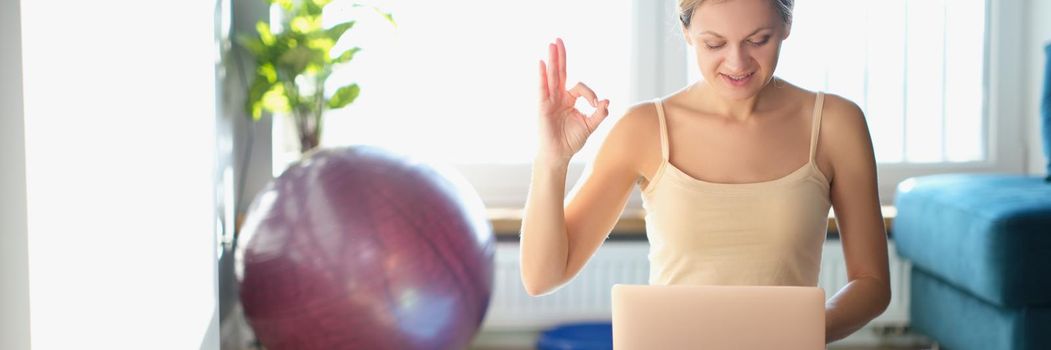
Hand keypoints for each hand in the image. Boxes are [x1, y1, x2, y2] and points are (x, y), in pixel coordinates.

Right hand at [537, 38, 609, 164]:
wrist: (558, 154)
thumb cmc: (571, 141)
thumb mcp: (590, 126)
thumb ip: (599, 114)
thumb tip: (607, 101)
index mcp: (569, 99)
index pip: (579, 87)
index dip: (590, 93)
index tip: (596, 104)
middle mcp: (558, 97)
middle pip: (560, 72)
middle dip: (560, 56)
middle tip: (558, 40)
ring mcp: (549, 100)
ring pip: (552, 76)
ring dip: (552, 60)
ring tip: (551, 44)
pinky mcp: (543, 106)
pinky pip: (542, 88)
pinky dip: (542, 76)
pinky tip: (541, 63)